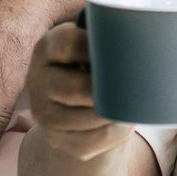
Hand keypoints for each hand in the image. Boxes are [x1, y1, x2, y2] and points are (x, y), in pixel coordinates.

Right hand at [20, 23, 129, 160]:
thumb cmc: (93, 66)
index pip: (67, 45)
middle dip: (109, 90)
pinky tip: (122, 122)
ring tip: (133, 104)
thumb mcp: (90, 46)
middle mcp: (37, 79)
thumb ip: (104, 39)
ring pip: (87, 117)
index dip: (98, 48)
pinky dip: (113, 133)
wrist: (73, 104)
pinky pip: (90, 141)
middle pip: (76, 88)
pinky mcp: (55, 139)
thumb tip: (139, 34)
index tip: (122, 51)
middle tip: (132, 87)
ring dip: (116, 113)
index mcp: (47, 48)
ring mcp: (42, 112)